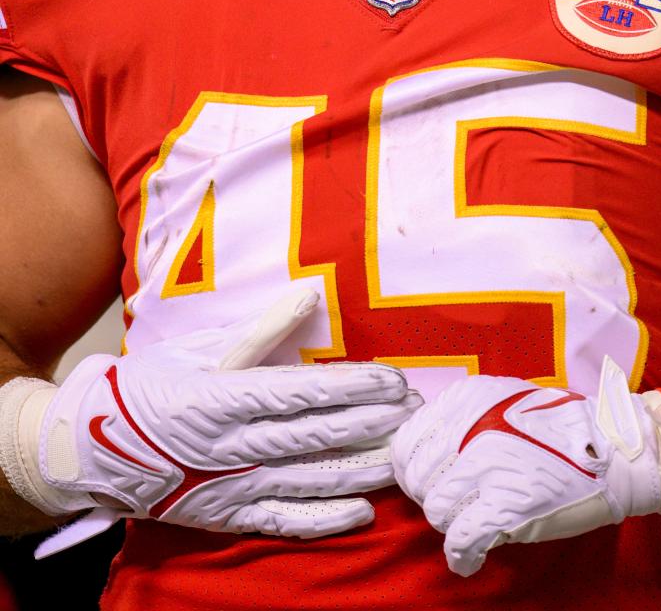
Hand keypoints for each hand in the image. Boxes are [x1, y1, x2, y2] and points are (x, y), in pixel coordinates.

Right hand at [5, 290, 420, 546]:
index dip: (352, 388)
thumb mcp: (200, 352)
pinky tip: (361, 511)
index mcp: (222, 397)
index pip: (302, 392)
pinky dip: (324, 519)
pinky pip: (283, 522)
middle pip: (315, 437)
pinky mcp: (227, 517)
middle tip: (416, 414)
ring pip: (308, 480)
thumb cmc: (150, 391)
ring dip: (361, 469)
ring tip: (403, 457)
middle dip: (371, 425)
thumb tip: (308, 295)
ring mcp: (230, 487)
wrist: (88, 452)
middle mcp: (230, 447)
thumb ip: (260, 331)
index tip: (393, 380)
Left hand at [391, 354, 660, 576]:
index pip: (408, 444)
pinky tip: (471, 559)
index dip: (413, 470)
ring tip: (472, 524)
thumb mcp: (504, 401)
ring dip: (452, 524)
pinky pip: (462, 541)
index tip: (426, 482)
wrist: (615, 448)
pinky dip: (462, 556)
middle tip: (455, 505)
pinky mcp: (508, 506)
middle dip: (432, 498)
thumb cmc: (563, 427)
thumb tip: (430, 447)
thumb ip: (464, 419)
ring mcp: (489, 469)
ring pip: (437, 512)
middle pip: (419, 481)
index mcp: (467, 402)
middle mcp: (471, 431)